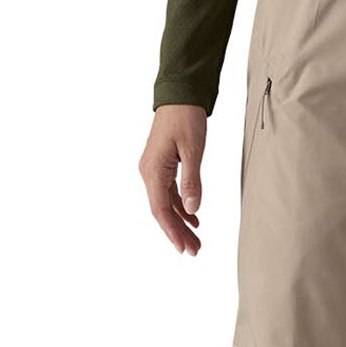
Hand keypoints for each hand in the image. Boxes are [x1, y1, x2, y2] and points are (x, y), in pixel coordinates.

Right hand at [140, 104, 206, 253]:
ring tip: (196, 240)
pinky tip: (194, 217)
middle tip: (194, 250)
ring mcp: (154, 170)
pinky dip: (182, 206)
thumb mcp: (193, 150)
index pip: (160, 210)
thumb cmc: (185, 118)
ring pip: (166, 203)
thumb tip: (193, 209)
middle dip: (178, 232)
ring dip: (181, 222)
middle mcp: (149, 173)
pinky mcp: (162, 165)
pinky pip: (170, 192)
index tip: (183, 248)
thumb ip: (192, 180)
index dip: (172, 231)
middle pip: (162, 211)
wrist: (179, 96)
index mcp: (153, 170)